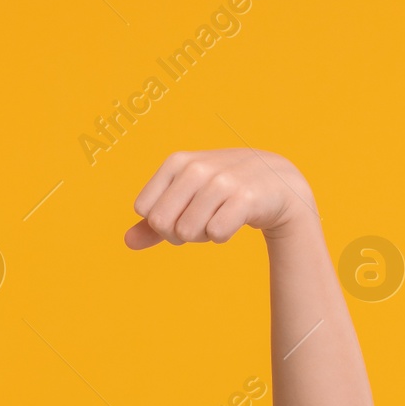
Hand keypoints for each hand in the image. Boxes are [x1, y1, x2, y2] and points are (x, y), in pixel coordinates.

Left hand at [124, 148, 316, 248]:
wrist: (277, 181)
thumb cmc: (223, 192)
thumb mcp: (186, 198)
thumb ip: (154, 222)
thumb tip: (127, 242)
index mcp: (176, 162)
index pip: (146, 211)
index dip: (162, 223)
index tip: (183, 213)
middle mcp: (196, 168)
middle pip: (163, 224)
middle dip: (179, 233)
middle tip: (201, 221)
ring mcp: (221, 181)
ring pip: (187, 231)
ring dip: (203, 235)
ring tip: (219, 218)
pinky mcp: (244, 198)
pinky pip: (216, 233)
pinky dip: (223, 236)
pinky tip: (235, 220)